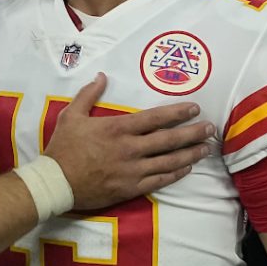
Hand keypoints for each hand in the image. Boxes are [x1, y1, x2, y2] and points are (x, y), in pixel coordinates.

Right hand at [44, 73, 212, 209]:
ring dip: (190, 154)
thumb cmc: (63, 147)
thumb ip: (88, 94)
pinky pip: (159, 181)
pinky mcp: (131, 188)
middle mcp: (130, 149)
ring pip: (169, 161)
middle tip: (210, 129)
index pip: (155, 118)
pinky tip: (187, 168)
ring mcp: (133, 170)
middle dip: (192, 133)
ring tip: (205, 148)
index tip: (194, 108)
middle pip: (169, 140)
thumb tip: (101, 76)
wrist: (56, 182)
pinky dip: (175, 174)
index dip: (177, 112)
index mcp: (118, 128)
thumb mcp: (71, 115)